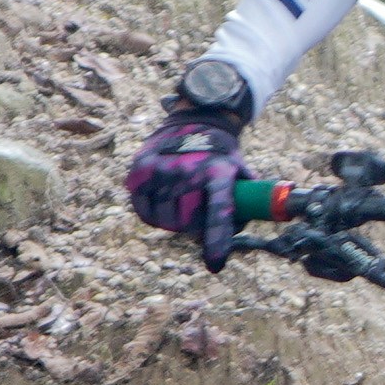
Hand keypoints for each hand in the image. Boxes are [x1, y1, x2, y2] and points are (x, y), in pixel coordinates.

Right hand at [124, 113, 245, 266]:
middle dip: (193, 227)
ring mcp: (163, 168)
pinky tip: (163, 198)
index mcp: (219, 171)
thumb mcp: (241, 172)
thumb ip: (243, 206)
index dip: (217, 240)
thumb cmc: (222, 158)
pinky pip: (145, 210)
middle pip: (187, 223)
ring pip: (164, 220)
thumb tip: (232, 239)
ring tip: (181, 200)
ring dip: (173, 221)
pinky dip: (153, 213)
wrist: (195, 119)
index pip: (219, 211)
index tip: (215, 265)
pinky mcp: (141, 168)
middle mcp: (189, 169)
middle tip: (197, 212)